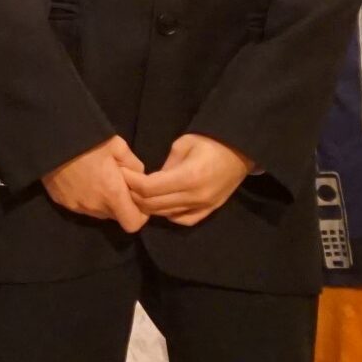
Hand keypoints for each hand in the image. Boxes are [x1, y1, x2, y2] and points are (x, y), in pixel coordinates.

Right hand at [42, 137, 147, 232]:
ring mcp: (76, 206)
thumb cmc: (88, 141)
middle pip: (115, 216)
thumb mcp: (118, 145)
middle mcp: (95, 206)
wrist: (51, 138)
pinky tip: (81, 179)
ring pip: (98, 212)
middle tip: (116, 182)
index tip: (137, 200)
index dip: (140, 216)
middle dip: (120, 203)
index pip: (133, 224)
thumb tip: (138, 175)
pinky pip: (81, 206)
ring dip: (102, 201)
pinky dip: (85, 197)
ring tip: (97, 178)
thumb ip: (134, 164)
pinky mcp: (62, 202)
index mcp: (112, 194)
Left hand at [125, 134, 254, 225]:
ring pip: (167, 214)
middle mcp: (195, 197)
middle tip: (124, 185)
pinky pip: (184, 219)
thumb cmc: (211, 141)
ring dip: (149, 207)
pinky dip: (169, 215)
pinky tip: (161, 206)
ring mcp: (204, 206)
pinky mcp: (210, 210)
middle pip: (155, 205)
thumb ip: (166, 165)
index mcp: (188, 177)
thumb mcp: (184, 144)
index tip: (121, 174)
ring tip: (137, 194)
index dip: (132, 183)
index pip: (150, 188)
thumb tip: (150, 179)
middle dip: (135, 196)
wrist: (240, 150)